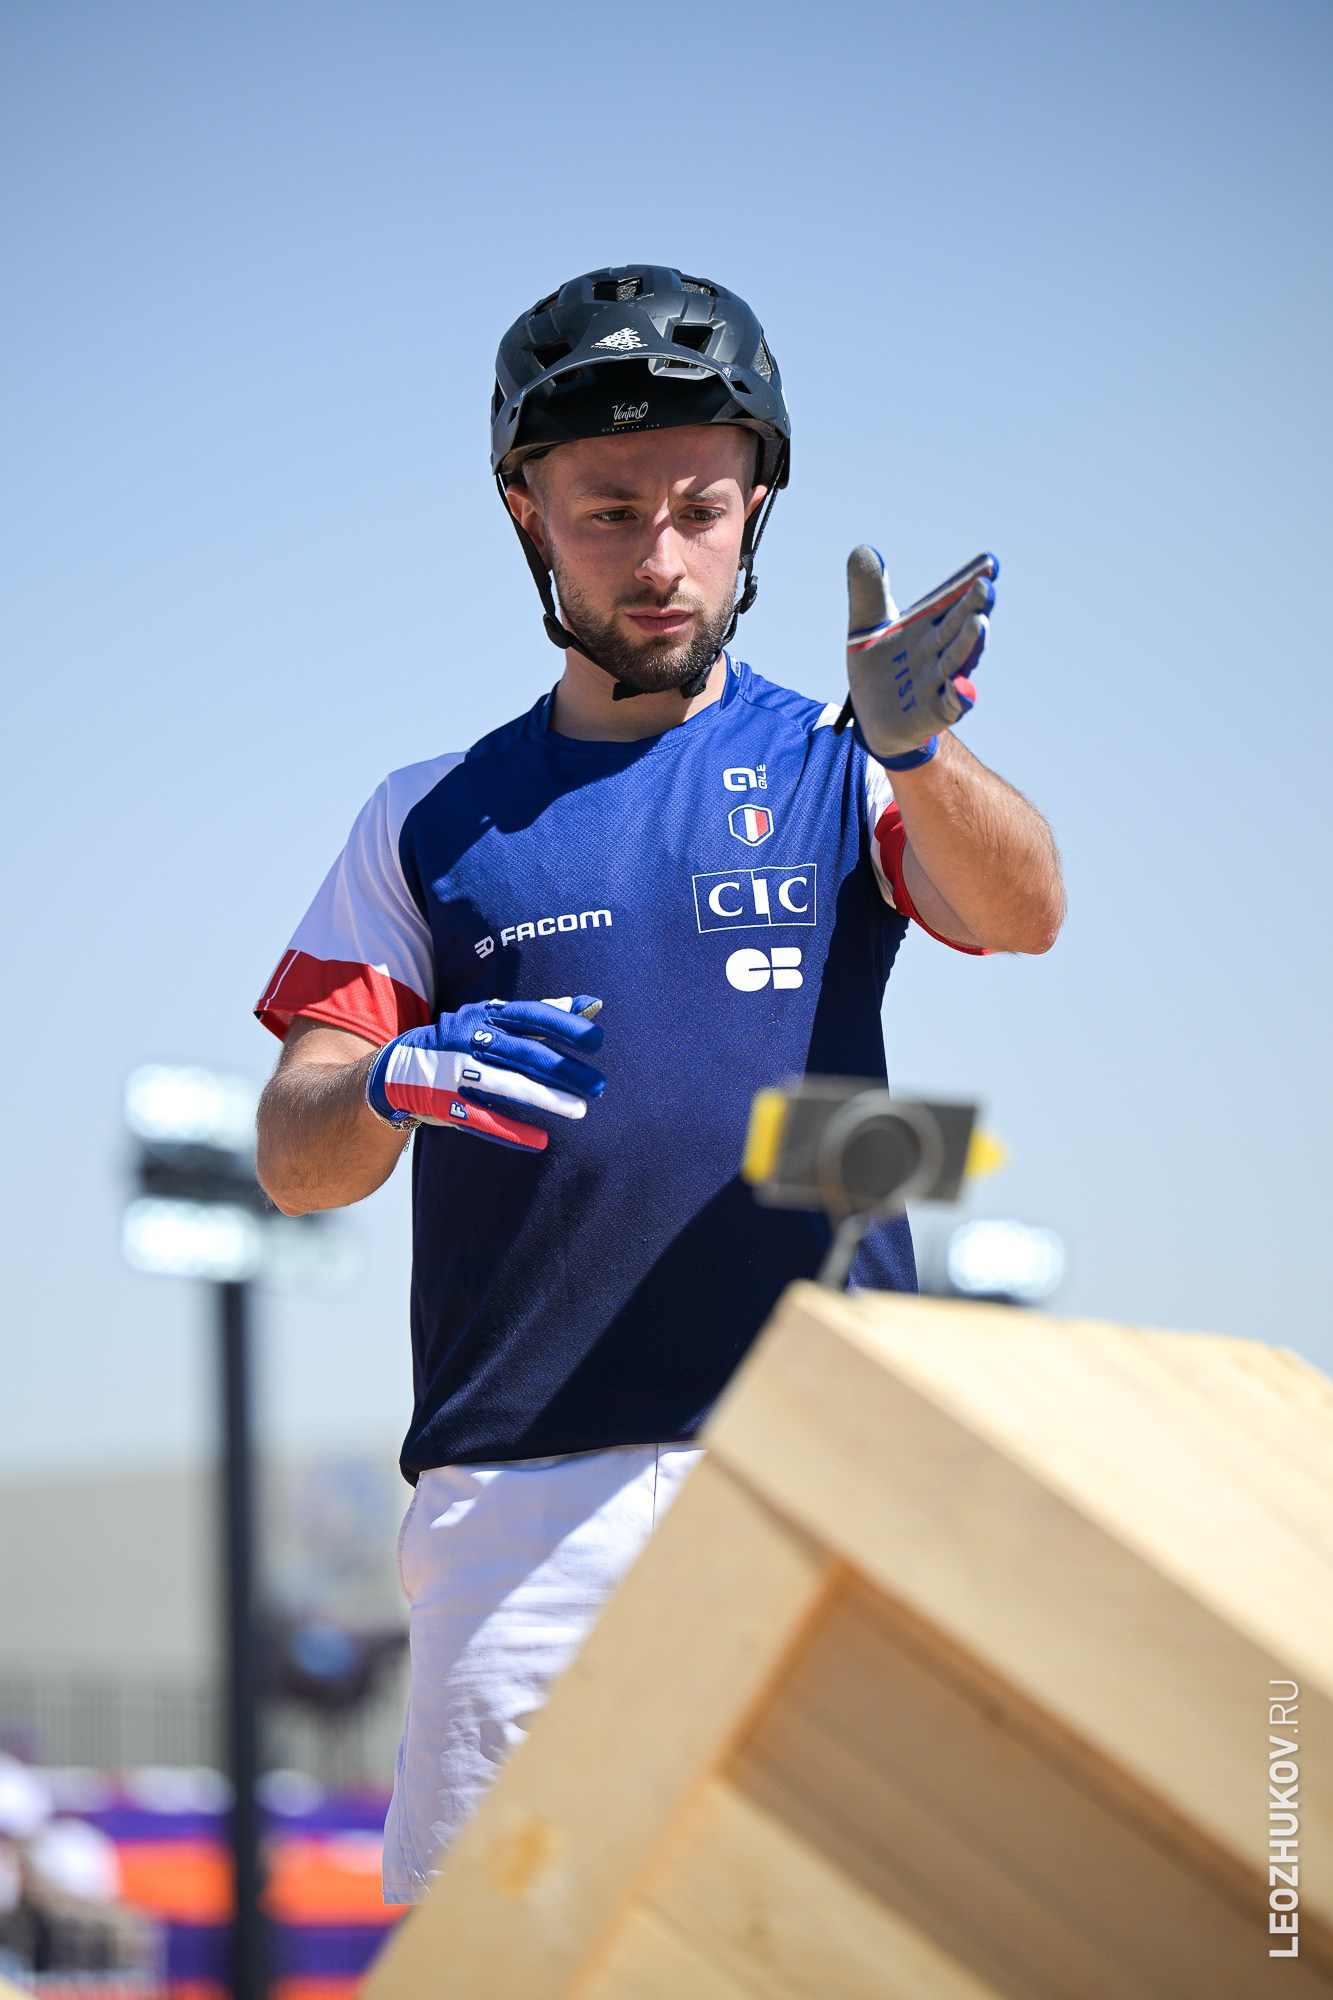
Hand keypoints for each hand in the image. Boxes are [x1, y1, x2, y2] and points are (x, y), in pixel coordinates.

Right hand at [365, 995, 605, 1152]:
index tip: (597, 1040)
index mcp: (487, 1015)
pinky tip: (541, 1141)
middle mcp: (470, 1038)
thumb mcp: (495, 1019)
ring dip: (545, 1098)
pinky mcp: (443, 1101)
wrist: (396, 1069)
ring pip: (506, 1085)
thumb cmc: (463, 1042)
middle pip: (524, 1052)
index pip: (531, 1015)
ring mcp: (455, 1070)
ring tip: (579, 1111)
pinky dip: (511, 1131)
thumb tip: (592, 1004)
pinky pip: (482, 1118)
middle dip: (563, 1070)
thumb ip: (542, 1015)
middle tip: (599, 1086)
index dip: (564, 1026)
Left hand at [840, 547, 997, 768]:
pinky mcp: (933, 713)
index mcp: (926, 623)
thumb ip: (868, 589)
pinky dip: (958, 696)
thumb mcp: (866, 624)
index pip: (950, 597)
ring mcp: (938, 681)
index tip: (989, 562)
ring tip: (978, 623)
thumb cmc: (877, 665)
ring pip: (956, 660)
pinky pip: (949, 705)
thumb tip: (864, 549)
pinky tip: (962, 685)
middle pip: (957, 625)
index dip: (968, 580)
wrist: (871, 717)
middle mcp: (938, 649)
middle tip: (986, 586)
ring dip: (969, 643)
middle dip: (972, 607)